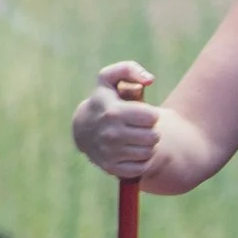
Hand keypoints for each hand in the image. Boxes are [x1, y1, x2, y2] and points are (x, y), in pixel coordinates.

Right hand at [73, 61, 158, 181]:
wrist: (83, 128)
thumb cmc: (105, 100)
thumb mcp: (110, 79)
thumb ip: (130, 69)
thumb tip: (149, 80)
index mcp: (113, 111)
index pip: (152, 117)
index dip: (149, 114)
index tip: (138, 112)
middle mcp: (110, 134)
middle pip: (154, 136)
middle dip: (150, 130)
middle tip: (138, 126)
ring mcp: (109, 152)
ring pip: (149, 152)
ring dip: (146, 145)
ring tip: (135, 137)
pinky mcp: (110, 168)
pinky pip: (141, 168)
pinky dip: (141, 160)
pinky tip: (131, 150)